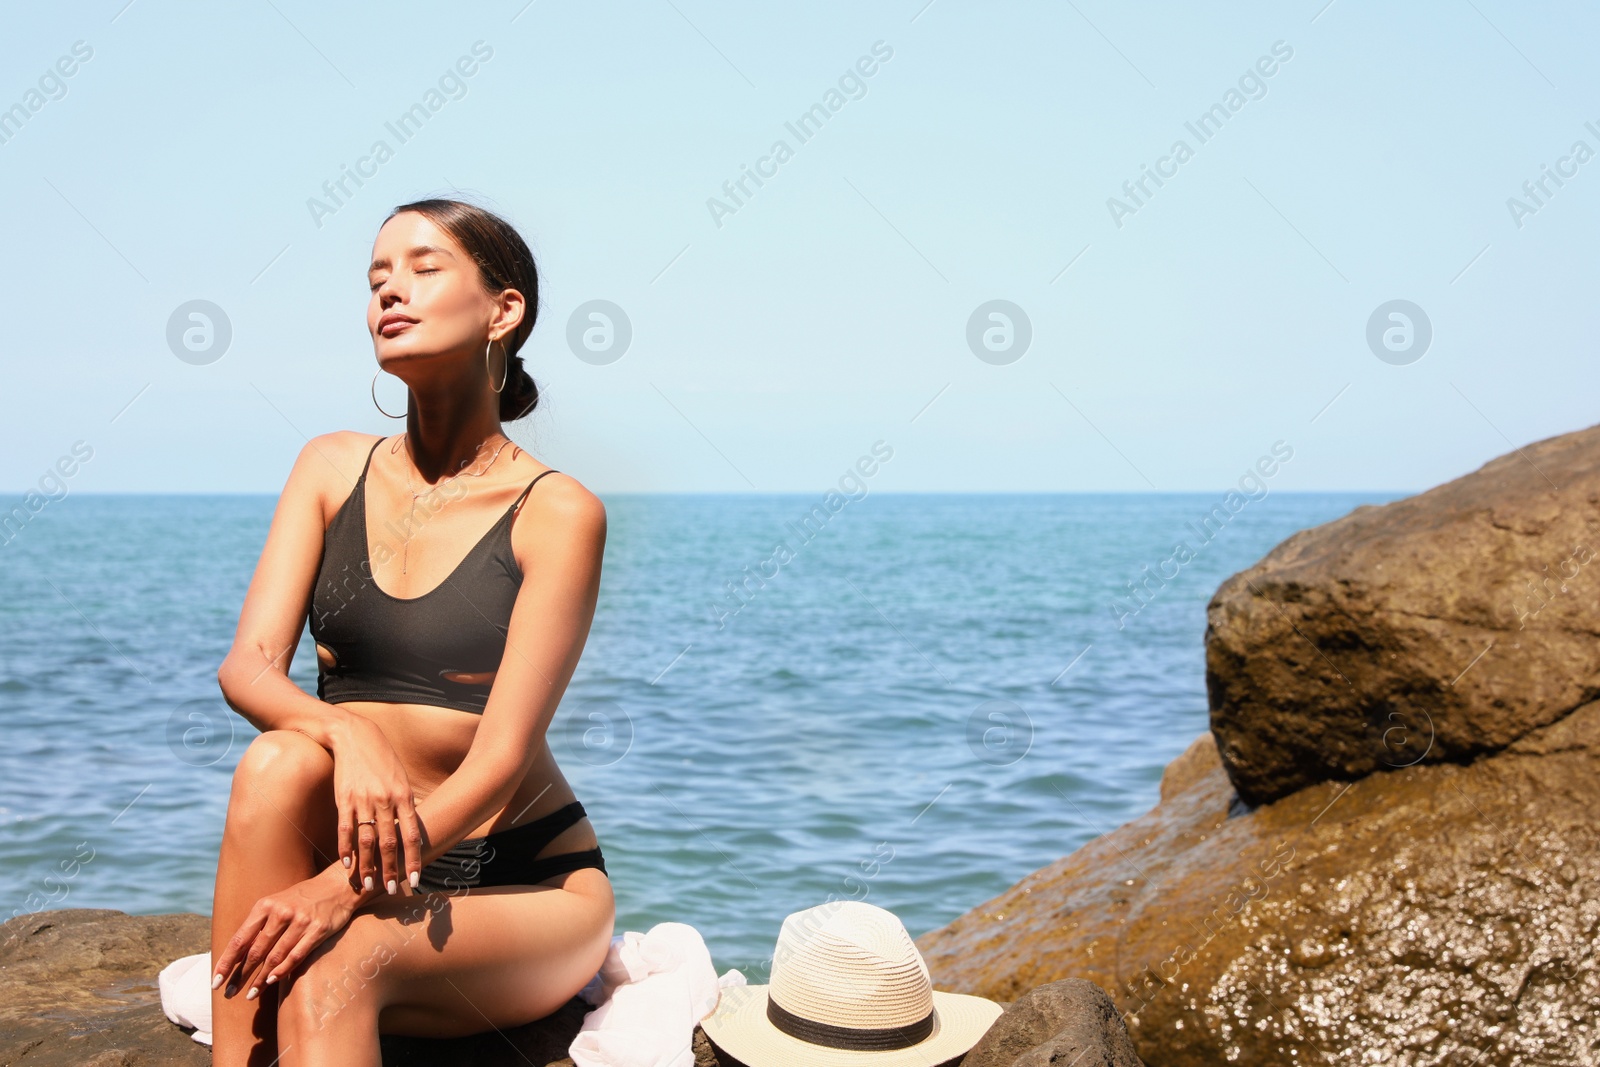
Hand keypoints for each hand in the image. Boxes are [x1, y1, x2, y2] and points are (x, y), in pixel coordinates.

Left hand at [212, 864, 363, 998]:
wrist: (337, 885)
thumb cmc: (302, 899)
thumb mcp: (277, 904)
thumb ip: (260, 926)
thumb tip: (239, 956)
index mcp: (265, 905)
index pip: (240, 939)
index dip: (226, 962)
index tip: (215, 981)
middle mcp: (281, 913)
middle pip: (255, 951)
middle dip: (240, 975)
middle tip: (228, 994)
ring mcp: (300, 922)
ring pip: (274, 957)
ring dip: (260, 979)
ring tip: (250, 994)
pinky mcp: (317, 930)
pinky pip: (296, 955)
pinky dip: (282, 970)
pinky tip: (272, 981)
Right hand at [331, 717, 424, 895]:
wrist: (353, 736)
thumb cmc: (381, 758)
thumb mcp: (401, 778)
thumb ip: (406, 803)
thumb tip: (413, 826)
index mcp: (404, 795)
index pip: (412, 834)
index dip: (414, 859)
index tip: (415, 879)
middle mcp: (385, 800)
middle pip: (390, 842)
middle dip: (390, 869)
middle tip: (389, 890)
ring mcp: (363, 800)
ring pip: (367, 840)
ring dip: (368, 866)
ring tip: (368, 885)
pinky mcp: (343, 799)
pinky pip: (345, 829)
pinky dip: (345, 849)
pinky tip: (347, 865)